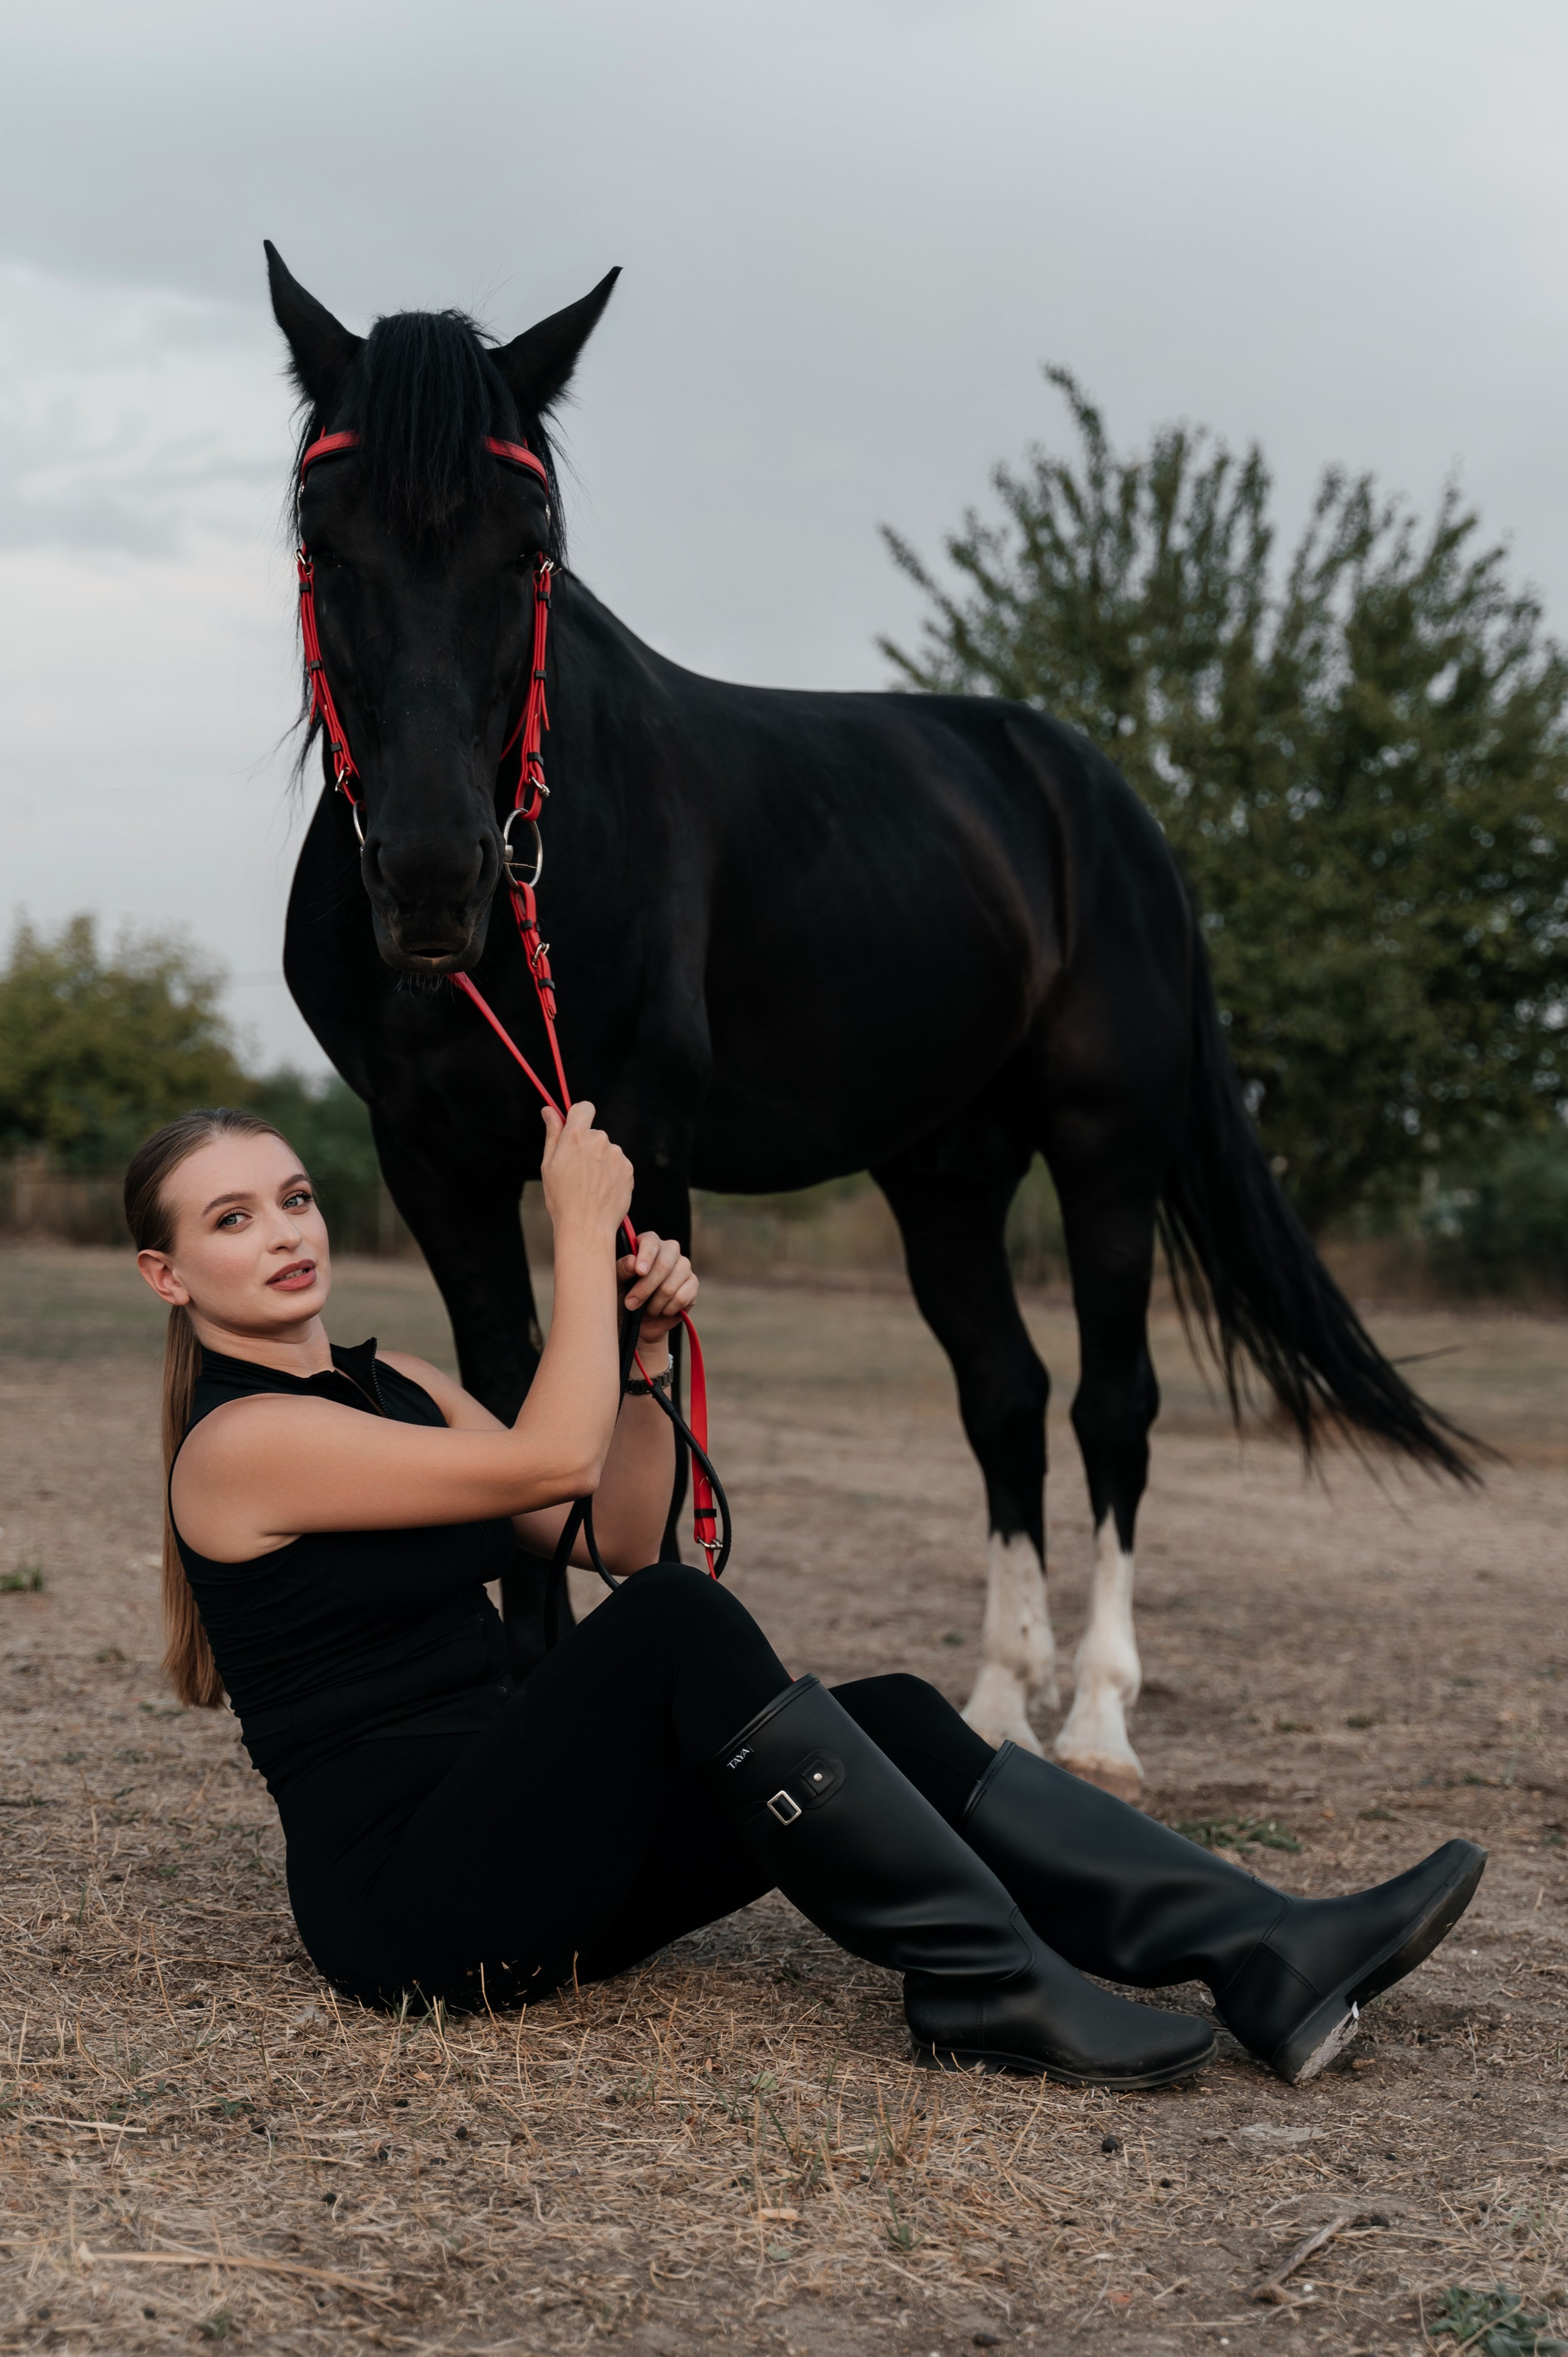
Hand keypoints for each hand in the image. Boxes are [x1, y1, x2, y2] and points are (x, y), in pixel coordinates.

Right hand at [539, 1102, 633, 1239]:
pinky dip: (611, 1173)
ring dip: (600, 1161)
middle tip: (577, 1171)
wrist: (586, 1226)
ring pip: (607, 1150)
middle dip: (587, 1146)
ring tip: (590, 1184)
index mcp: (576, 1137)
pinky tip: (602, 1189)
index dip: (579, 1116)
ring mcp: (616, 1154)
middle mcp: (599, 1140)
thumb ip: (552, 1134)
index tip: (575, 1127)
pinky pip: (618, 1164)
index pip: (583, 1108)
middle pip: (594, 1133)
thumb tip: (549, 1111)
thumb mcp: (548, 1164)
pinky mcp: (628, 1168)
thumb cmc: (562, 1199)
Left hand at [617, 1231, 698, 1344]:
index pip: (651, 1242)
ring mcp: (683, 1267)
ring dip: (655, 1303)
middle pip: (664, 1264)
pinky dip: (668, 1309)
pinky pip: (682, 1298)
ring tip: (646, 1309)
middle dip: (646, 1288)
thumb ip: (620, 1269)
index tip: (639, 1272)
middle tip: (631, 1304)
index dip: (646, 1256)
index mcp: (648, 1244)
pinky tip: (661, 1311)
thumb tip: (632, 1261)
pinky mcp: (692, 1285)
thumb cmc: (623, 1296)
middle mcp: (669, 1251)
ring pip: (671, 1285)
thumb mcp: (614, 1283)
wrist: (638, 1321)